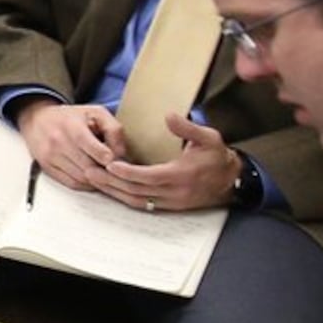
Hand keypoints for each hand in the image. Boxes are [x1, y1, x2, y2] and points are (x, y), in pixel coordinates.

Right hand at [15, 99, 126, 193]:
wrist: (37, 120)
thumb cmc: (70, 117)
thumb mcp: (96, 113)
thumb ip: (113, 129)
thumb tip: (121, 154)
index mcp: (71, 126)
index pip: (89, 145)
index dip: (106, 156)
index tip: (117, 160)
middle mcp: (57, 142)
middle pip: (87, 166)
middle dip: (107, 172)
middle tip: (120, 172)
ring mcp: (51, 157)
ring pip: (81, 178)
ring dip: (98, 180)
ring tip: (109, 174)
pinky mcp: (47, 168)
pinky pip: (72, 184)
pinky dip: (87, 184)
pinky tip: (95, 178)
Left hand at [98, 113, 240, 213]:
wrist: (232, 180)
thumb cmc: (217, 156)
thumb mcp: (208, 136)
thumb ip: (187, 127)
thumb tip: (169, 116)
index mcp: (182, 175)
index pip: (149, 176)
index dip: (128, 171)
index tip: (110, 163)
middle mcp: (175, 192)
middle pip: (137, 191)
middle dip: (112, 183)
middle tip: (90, 172)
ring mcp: (172, 202)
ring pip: (138, 201)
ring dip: (115, 192)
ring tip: (95, 181)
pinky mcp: (170, 207)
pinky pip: (144, 205)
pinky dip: (126, 198)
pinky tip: (112, 190)